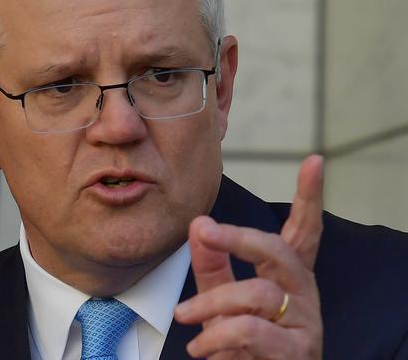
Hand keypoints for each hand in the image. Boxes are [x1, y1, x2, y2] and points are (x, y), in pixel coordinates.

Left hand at [174, 155, 323, 358]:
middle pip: (278, 251)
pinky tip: (202, 346)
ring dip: (211, 304)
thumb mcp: (222, 299)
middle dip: (238, 236)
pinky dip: (217, 336)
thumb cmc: (244, 342)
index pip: (303, 231)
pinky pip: (251, 331)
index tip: (315, 161)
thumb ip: (212, 265)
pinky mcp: (296, 352)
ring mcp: (304, 323)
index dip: (310, 197)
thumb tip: (199, 224)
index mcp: (288, 276)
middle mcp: (302, 293)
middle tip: (205, 229)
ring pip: (256, 294)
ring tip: (185, 316)